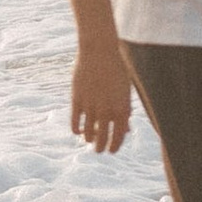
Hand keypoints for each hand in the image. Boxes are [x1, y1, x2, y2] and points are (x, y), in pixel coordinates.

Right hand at [71, 36, 135, 150]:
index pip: (118, 136)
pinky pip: (75, 122)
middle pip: (103, 138)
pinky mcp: (77, 100)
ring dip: (89, 139)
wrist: (100, 50)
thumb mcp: (125, 90)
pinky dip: (77, 130)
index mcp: (121, 108)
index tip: (112, 150)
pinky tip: (78, 132)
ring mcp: (90, 105)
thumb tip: (125, 129)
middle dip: (101, 147)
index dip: (115, 146)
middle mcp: (106, 110)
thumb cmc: (117, 69)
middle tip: (99, 150)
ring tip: (90, 140)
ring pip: (88, 132)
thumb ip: (125, 110)